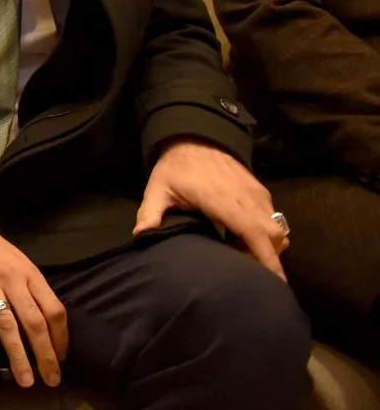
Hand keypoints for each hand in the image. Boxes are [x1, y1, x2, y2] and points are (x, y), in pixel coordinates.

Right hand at [0, 206, 66, 387]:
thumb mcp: (22, 264)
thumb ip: (34, 291)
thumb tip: (48, 329)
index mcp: (30, 274)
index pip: (54, 310)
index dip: (61, 338)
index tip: (61, 359)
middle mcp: (12, 279)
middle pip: (34, 322)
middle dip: (45, 354)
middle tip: (52, 379)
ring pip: (7, 325)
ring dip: (19, 356)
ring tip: (25, 380)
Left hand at [135, 139, 286, 279]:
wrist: (195, 136)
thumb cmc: (175, 167)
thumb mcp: (158, 188)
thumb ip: (150, 213)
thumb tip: (140, 237)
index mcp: (222, 200)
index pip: (253, 232)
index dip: (266, 258)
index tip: (275, 281)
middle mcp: (246, 198)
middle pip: (274, 235)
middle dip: (271, 258)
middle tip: (251, 273)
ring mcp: (256, 194)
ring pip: (277, 228)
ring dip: (269, 246)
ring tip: (243, 254)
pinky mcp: (260, 191)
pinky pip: (273, 217)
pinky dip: (267, 233)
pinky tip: (243, 238)